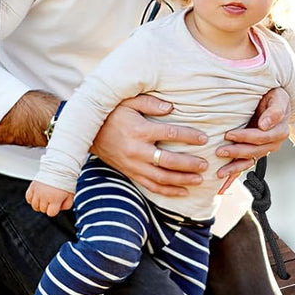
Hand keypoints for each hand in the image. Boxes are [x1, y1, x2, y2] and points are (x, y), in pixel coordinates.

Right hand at [26, 180, 74, 217]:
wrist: (59, 168)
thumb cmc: (66, 180)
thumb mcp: (71, 195)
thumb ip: (67, 205)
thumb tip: (60, 209)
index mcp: (55, 199)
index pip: (50, 213)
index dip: (54, 210)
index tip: (56, 205)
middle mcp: (44, 196)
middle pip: (42, 210)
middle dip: (48, 206)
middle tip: (52, 200)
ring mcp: (37, 191)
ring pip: (34, 205)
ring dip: (39, 204)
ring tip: (45, 199)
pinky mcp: (32, 186)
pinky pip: (28, 198)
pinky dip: (32, 199)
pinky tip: (38, 196)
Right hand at [91, 94, 206, 197]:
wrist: (89, 133)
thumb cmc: (112, 114)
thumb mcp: (128, 101)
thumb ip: (150, 102)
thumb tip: (171, 107)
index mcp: (140, 130)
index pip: (170, 133)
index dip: (189, 136)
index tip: (204, 138)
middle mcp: (137, 150)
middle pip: (168, 160)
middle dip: (189, 164)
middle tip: (205, 164)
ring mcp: (134, 165)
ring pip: (161, 178)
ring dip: (182, 180)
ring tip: (199, 180)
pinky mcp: (131, 173)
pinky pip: (151, 186)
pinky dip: (168, 191)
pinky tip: (183, 192)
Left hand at [215, 87, 290, 193]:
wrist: (272, 100)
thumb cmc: (274, 95)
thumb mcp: (278, 97)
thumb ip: (275, 110)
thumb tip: (265, 125)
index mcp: (279, 131)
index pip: (261, 137)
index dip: (246, 137)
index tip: (229, 134)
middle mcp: (272, 144)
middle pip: (254, 151)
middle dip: (236, 153)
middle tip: (219, 151)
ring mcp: (263, 150)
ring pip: (248, 161)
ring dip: (233, 168)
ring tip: (218, 173)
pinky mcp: (253, 153)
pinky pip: (244, 167)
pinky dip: (233, 177)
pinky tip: (221, 187)